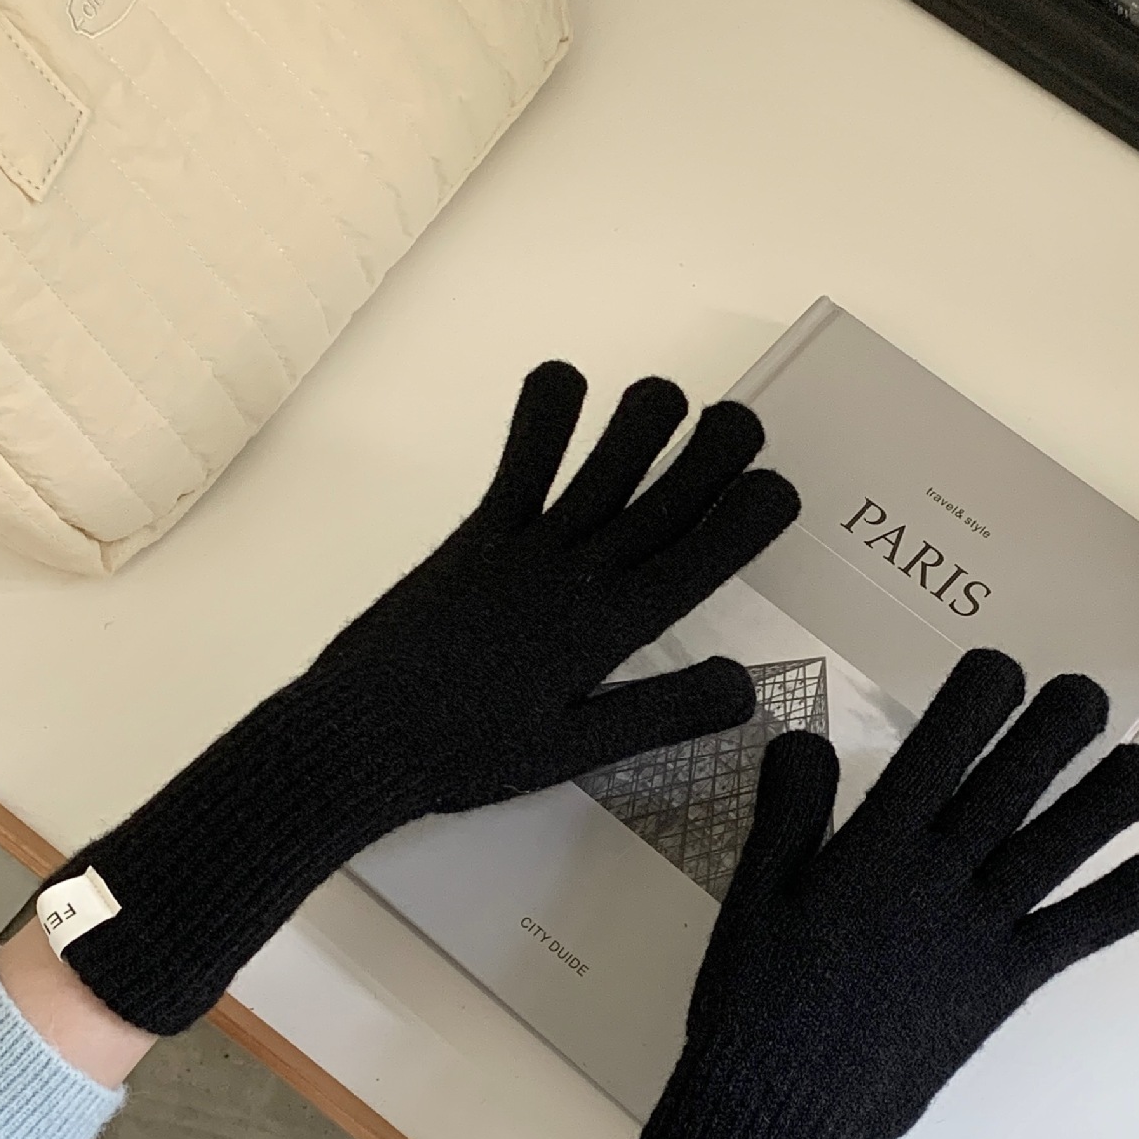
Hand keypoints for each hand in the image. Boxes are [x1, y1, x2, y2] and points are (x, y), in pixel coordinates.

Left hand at [46, 363, 799, 1035]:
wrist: (360, 739)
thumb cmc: (472, 756)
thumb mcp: (579, 751)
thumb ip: (665, 712)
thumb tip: (749, 685)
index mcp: (616, 629)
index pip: (706, 555)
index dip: (753, 512)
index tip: (779, 488)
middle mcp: (584, 572)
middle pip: (670, 491)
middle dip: (719, 445)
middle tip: (743, 422)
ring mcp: (530, 543)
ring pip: (608, 456)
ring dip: (646, 415)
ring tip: (666, 401)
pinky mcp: (479, 529)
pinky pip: (525, 454)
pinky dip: (549, 408)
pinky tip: (568, 381)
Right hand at [693, 646, 1138, 1138]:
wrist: (780, 1102)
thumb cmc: (755, 998)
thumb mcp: (751, 891)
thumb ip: (786, 809)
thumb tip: (800, 736)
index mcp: (876, 841)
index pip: (946, 738)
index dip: (983, 692)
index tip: (1001, 674)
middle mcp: (941, 871)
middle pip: (1020, 774)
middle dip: (1063, 723)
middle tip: (1086, 696)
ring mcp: (982, 926)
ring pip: (1068, 839)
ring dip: (1115, 797)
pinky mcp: (1008, 980)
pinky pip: (1084, 928)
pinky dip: (1132, 898)